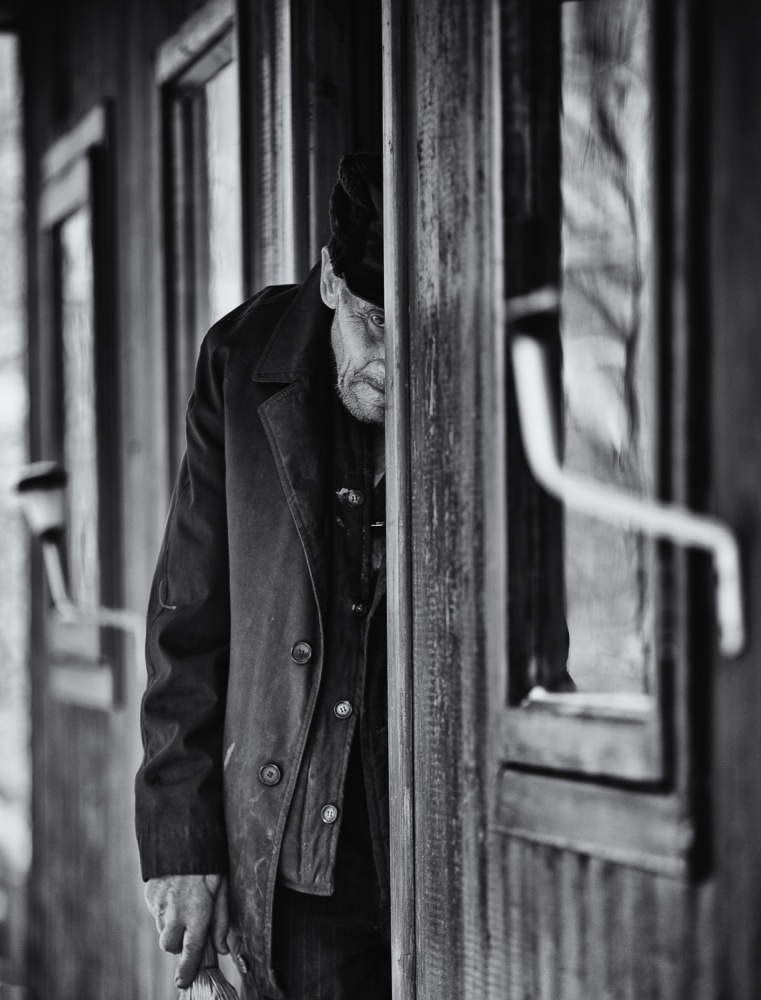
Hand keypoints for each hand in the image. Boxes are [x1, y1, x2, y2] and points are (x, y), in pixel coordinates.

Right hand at [144, 873, 228, 988]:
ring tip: (183, 902)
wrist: (182, 835)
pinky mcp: (150, 895)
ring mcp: (160, 904)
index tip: (183, 982)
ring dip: (171, 924)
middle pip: (169, 945)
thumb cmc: (208, 863)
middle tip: (188, 929)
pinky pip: (156, 911)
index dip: (187, 970)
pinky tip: (175, 891)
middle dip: (177, 943)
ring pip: (161, 929)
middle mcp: (175, 913)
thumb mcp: (222, 888)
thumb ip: (221, 921)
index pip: (191, 951)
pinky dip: (164, 909)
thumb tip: (221, 949)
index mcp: (197, 913)